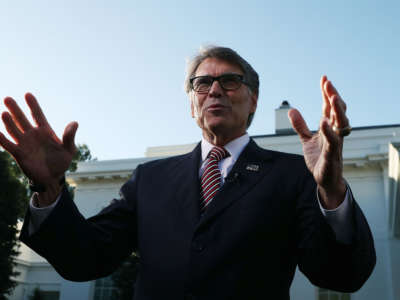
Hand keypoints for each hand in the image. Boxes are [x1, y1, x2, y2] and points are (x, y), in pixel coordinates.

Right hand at [0, 93, 77, 204]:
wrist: (53, 177)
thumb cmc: (62, 161)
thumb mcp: (69, 149)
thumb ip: (69, 136)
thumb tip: (75, 123)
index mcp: (45, 131)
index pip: (37, 115)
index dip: (33, 105)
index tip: (28, 94)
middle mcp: (32, 135)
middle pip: (22, 119)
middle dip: (15, 109)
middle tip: (8, 98)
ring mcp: (24, 143)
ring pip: (14, 130)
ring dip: (9, 122)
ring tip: (5, 113)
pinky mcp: (19, 154)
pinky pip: (9, 145)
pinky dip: (2, 140)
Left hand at [288, 76, 347, 208]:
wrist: (325, 179)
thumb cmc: (320, 158)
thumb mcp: (306, 140)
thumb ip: (300, 126)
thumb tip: (292, 110)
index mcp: (328, 127)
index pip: (328, 107)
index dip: (326, 93)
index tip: (324, 78)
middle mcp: (335, 132)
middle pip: (337, 111)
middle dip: (333, 96)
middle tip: (328, 83)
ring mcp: (335, 143)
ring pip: (341, 123)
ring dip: (337, 110)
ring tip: (332, 96)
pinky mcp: (332, 154)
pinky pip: (333, 141)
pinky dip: (329, 131)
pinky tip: (324, 122)